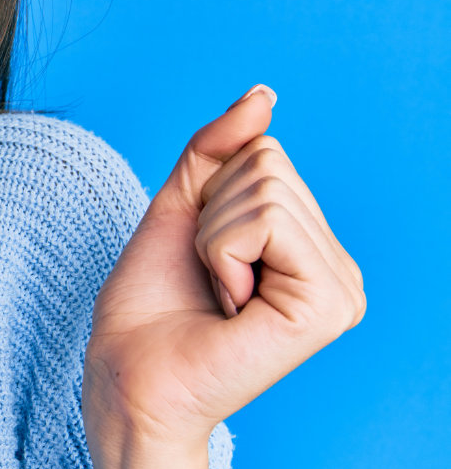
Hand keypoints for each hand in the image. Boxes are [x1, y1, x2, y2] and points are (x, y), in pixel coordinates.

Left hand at [82, 84, 365, 455]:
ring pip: (265, 190)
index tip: (204, 254)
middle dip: (212, 213)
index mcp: (311, 245)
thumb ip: (220, 148)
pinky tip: (229, 306)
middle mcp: (337, 267)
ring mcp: (339, 288)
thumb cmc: (150, 301)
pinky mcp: (326, 307)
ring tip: (217, 293)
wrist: (128, 373)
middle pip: (268, 165)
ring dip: (213, 237)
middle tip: (208, 277)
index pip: (265, 153)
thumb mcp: (181, 204)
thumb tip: (264, 95)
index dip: (210, 193)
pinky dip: (222, 254)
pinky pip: (264, 223)